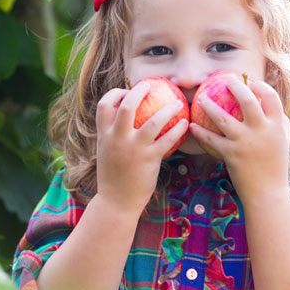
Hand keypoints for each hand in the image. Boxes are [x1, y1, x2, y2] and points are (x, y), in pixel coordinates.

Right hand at [95, 80, 188, 214]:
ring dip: (168, 109)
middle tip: (150, 86)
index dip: (115, 94)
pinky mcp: (150, 159)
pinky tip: (185, 124)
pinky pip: (167, 140)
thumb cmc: (113, 177)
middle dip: (139, 91)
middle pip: (127, 105)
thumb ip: (112, 136)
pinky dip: (178, 130)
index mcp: (104, 135)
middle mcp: (118, 139)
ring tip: (177, 103)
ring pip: (153, 121)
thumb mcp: (106, 152)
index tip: (125, 91)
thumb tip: (123, 120)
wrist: (116, 203)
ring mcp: (134, 148)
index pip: (104, 105)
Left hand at [188, 78, 289, 202]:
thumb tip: (269, 103)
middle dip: (235, 86)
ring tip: (201, 98)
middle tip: (226, 80)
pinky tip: (192, 127)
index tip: (250, 82)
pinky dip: (200, 133)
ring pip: (223, 118)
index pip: (271, 97)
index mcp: (277, 125)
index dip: (260, 86)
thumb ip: (279, 121)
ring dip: (210, 106)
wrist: (268, 193)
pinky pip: (212, 140)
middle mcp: (262, 130)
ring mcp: (246, 142)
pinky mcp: (231, 154)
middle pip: (248, 100)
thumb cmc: (275, 165)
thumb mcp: (283, 140)